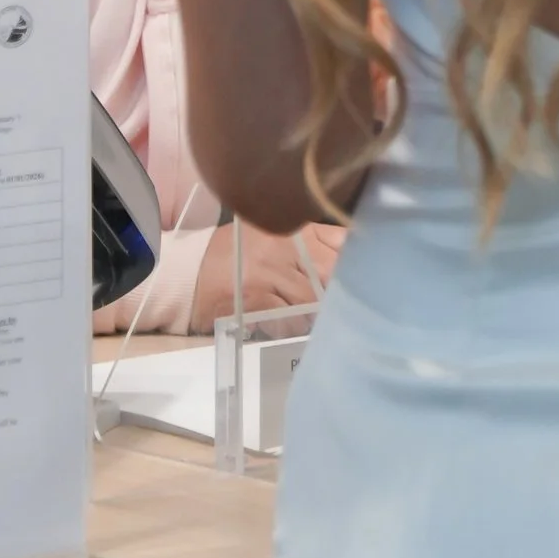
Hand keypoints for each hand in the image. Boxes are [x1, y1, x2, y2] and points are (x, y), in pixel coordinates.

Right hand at [189, 220, 343, 328]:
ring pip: (312, 298)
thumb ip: (314, 239)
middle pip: (331, 271)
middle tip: (352, 303)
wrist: (189, 273)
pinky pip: (287, 318)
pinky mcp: (255, 301)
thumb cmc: (237, 252)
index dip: (357, 260)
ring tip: (328, 321)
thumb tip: (353, 249)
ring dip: (321, 312)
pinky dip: (296, 325)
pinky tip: (298, 328)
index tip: (369, 273)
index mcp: (294, 229)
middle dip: (342, 288)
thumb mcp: (275, 233)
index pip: (340, 241)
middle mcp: (285, 249)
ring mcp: (269, 275)